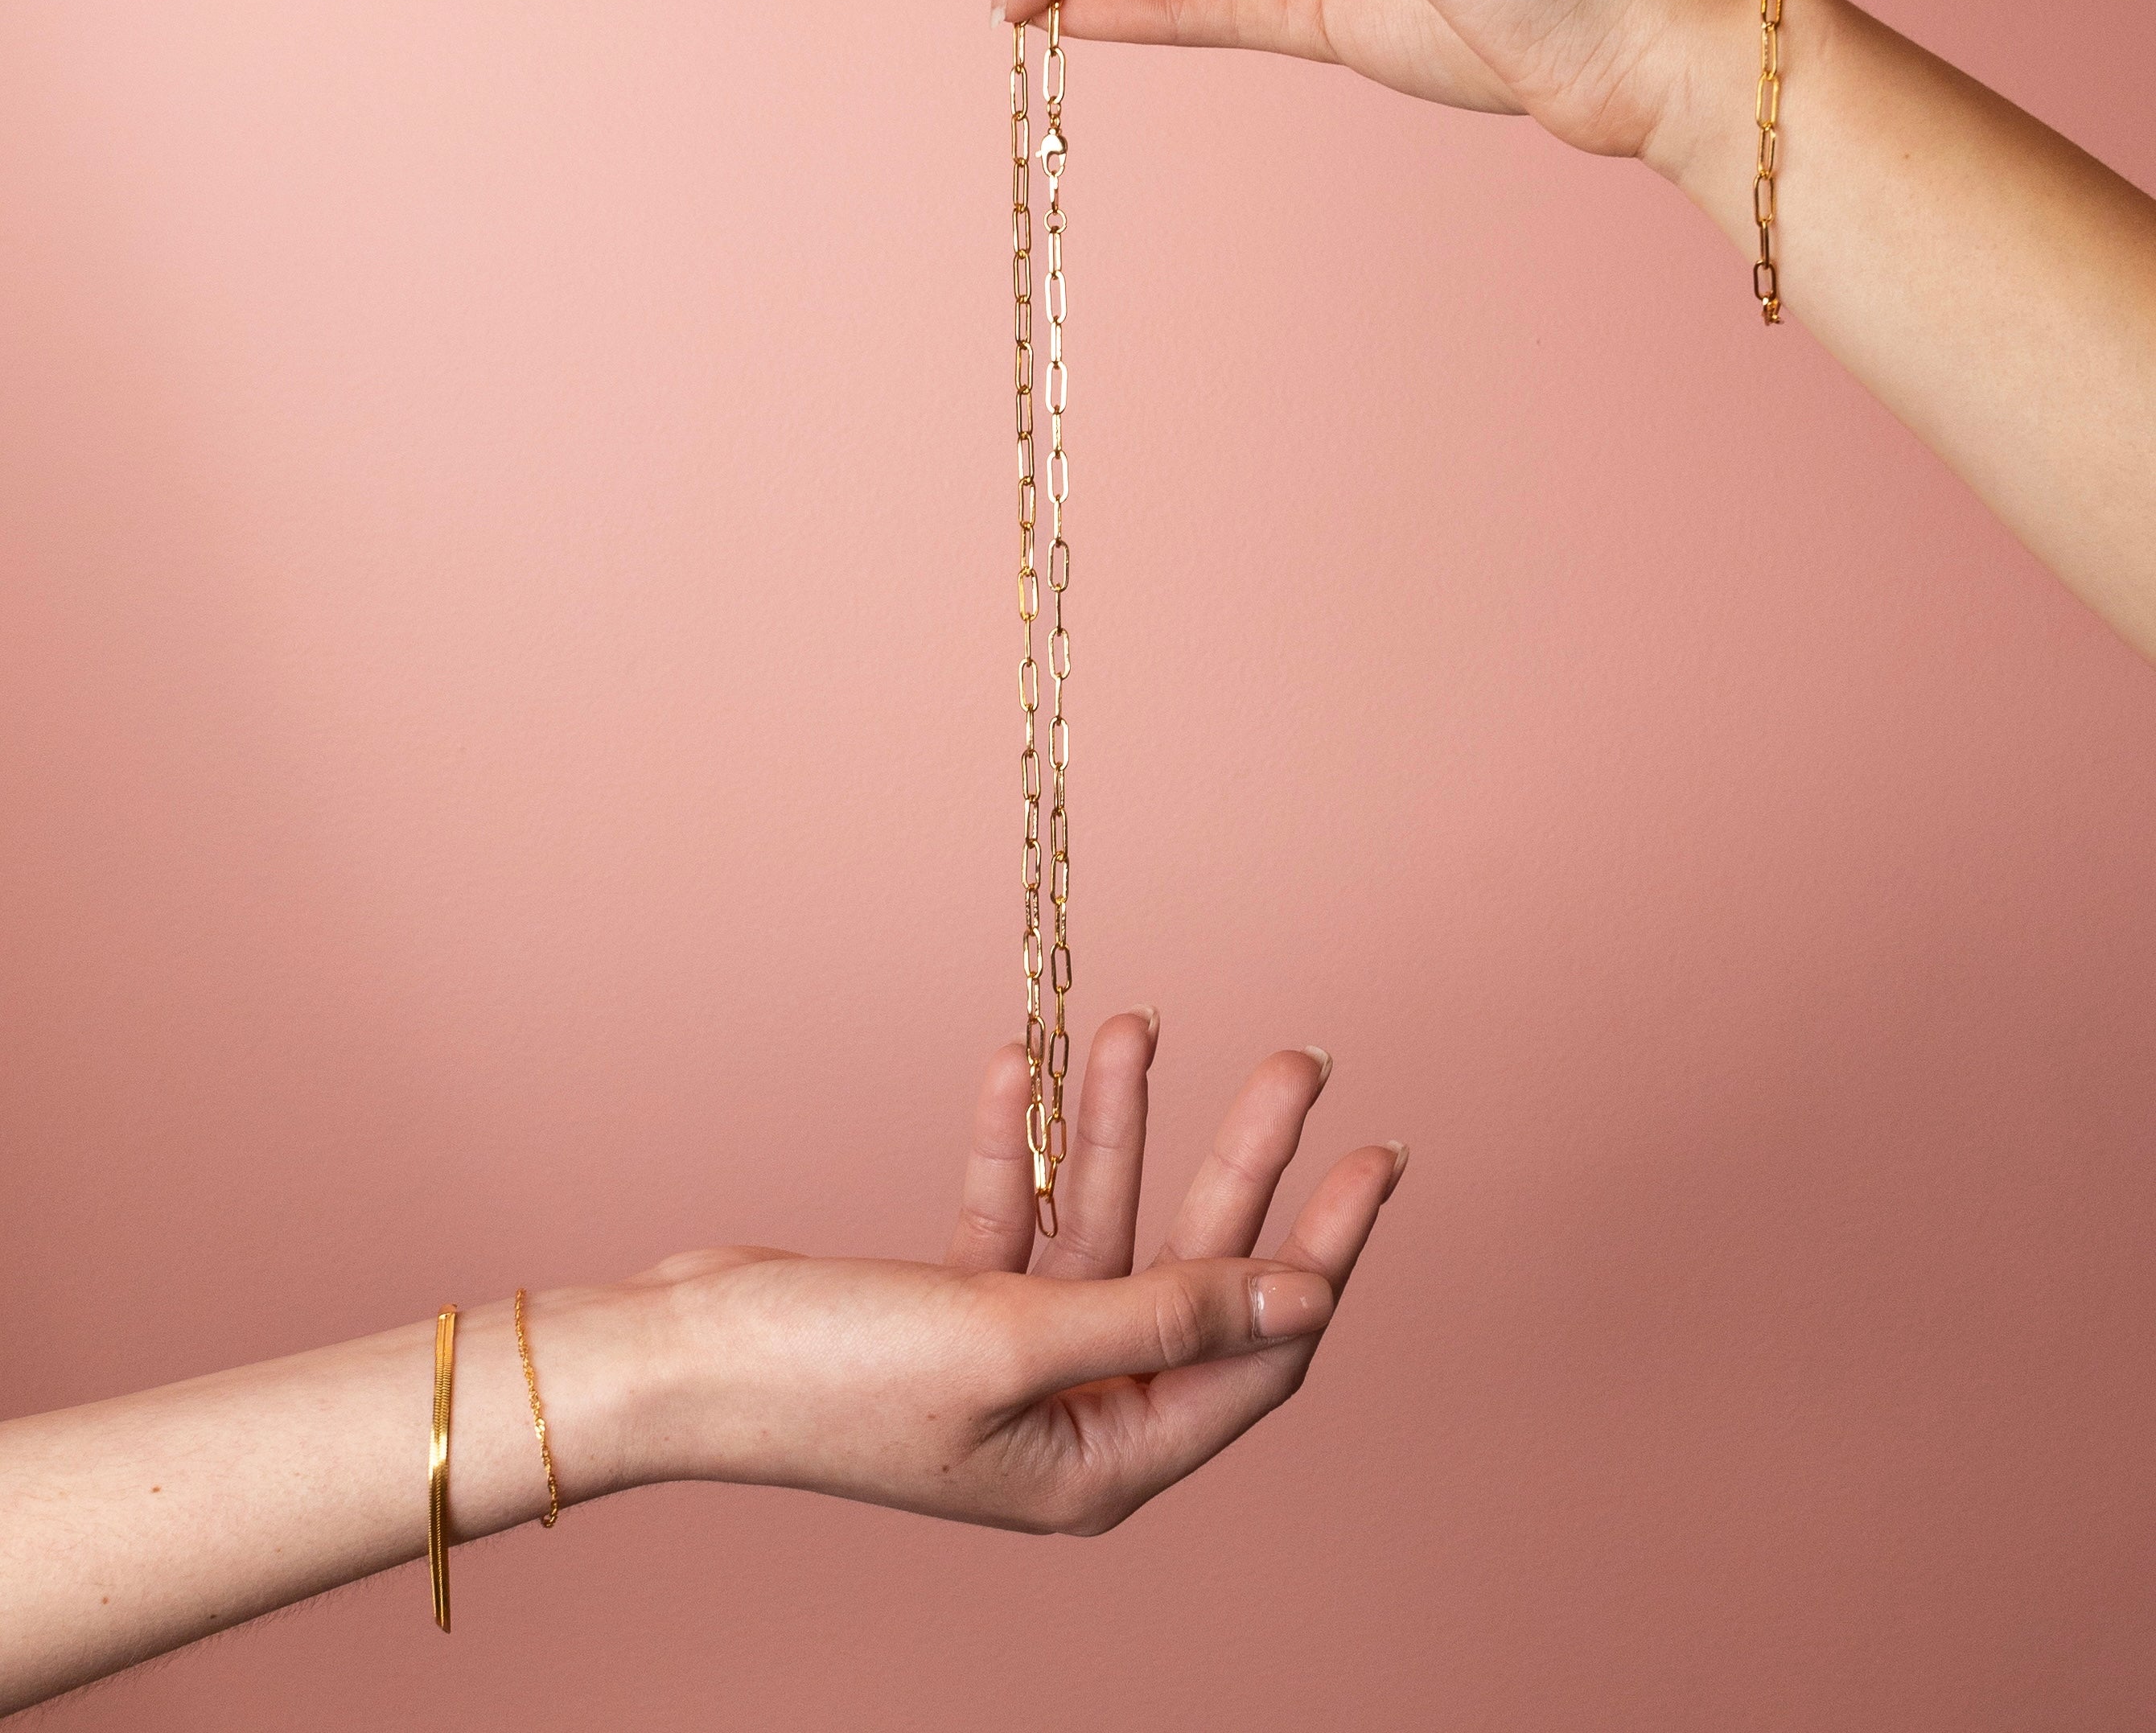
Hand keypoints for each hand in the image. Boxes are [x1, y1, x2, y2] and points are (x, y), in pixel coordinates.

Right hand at [625, 1011, 1405, 1533]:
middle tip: (1298, 1064)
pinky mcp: (958, 1308)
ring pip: (1106, 1225)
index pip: (1259, 1350)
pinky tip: (1024, 1064)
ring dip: (1122, 1124)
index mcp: (1104, 1461)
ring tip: (1141, 1019)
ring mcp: (1016, 1359)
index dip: (1324, 1251)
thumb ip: (1164, 1315)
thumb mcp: (1015, 1340)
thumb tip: (1304, 1296)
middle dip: (1238, 1162)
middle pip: (1193, 1271)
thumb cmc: (834, 1376)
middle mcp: (1074, 1416)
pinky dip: (1022, 1145)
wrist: (679, 1359)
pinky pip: (1018, 1214)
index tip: (1377, 1157)